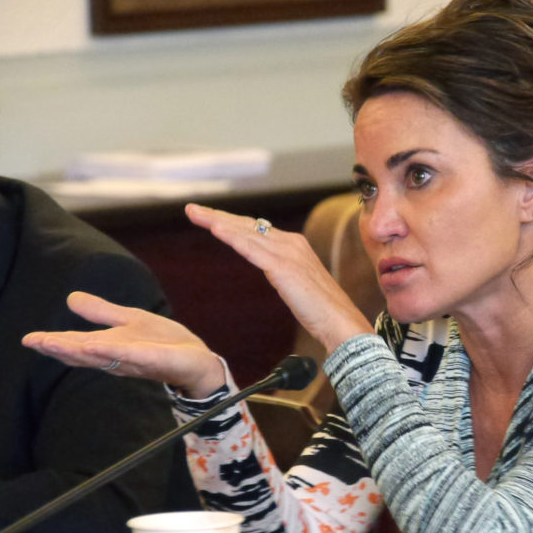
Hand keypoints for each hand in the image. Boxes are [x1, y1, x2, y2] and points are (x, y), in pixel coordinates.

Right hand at [21, 292, 225, 398]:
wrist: (198, 359)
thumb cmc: (164, 343)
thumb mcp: (131, 321)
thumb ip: (102, 312)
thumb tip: (71, 298)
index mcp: (110, 346)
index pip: (78, 344)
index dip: (54, 342)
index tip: (28, 339)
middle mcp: (118, 357)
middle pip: (84, 353)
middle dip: (59, 348)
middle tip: (34, 342)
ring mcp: (136, 361)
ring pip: (104, 356)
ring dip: (80, 350)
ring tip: (56, 343)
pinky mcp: (156, 360)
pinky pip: (134, 356)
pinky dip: (115, 352)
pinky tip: (98, 346)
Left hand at [185, 204, 373, 352]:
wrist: (341, 322)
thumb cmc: (322, 312)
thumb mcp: (299, 285)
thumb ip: (283, 272)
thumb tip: (271, 268)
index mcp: (295, 246)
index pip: (257, 229)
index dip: (232, 222)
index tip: (211, 218)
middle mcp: (291, 243)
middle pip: (248, 225)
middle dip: (218, 216)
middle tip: (192, 209)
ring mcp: (288, 253)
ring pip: (246, 232)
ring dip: (217, 222)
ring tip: (194, 214)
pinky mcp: (283, 267)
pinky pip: (251, 248)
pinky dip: (232, 237)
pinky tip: (215, 230)